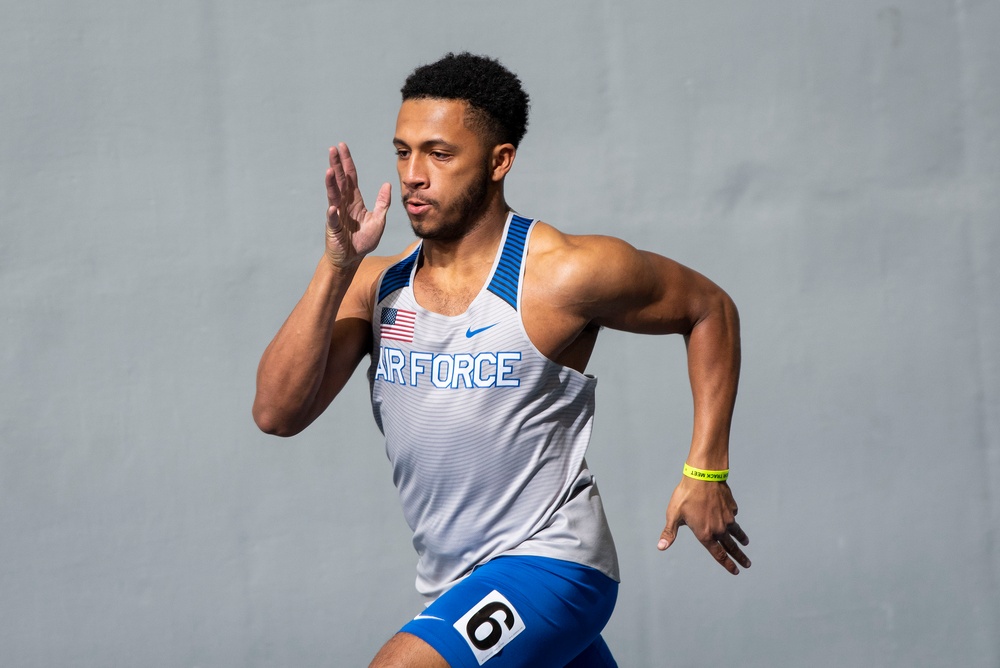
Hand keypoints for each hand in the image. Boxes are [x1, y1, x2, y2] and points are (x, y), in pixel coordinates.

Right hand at [325, 142, 391, 268]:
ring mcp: (337, 215)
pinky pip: (333, 220)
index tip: (343, 147)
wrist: (352, 258)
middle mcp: (344, 204)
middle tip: (333, 149)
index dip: (347, 162)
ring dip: (331, 184)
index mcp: (355, 201)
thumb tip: (387, 184)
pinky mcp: (334, 229)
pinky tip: (333, 207)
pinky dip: (333, 214)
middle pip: (340, 181)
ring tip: (330, 170)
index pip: (350, 177)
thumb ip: (383, 203)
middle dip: (337, 165)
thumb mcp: (378, 220)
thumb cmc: (363, 240)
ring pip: (334, 196)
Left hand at [658, 477, 749, 574]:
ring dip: (741, 539)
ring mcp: (727, 518)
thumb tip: (660, 547)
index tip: (735, 571)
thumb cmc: (686, 495)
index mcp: (705, 534)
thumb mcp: (674, 515)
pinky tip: (730, 516)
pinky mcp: (731, 507)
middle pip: (731, 547)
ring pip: (736, 532)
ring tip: (745, 543)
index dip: (727, 564)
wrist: (704, 475)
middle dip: (739, 557)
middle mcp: (719, 529)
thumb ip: (669, 533)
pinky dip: (732, 518)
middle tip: (747, 565)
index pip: (718, 554)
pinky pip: (732, 516)